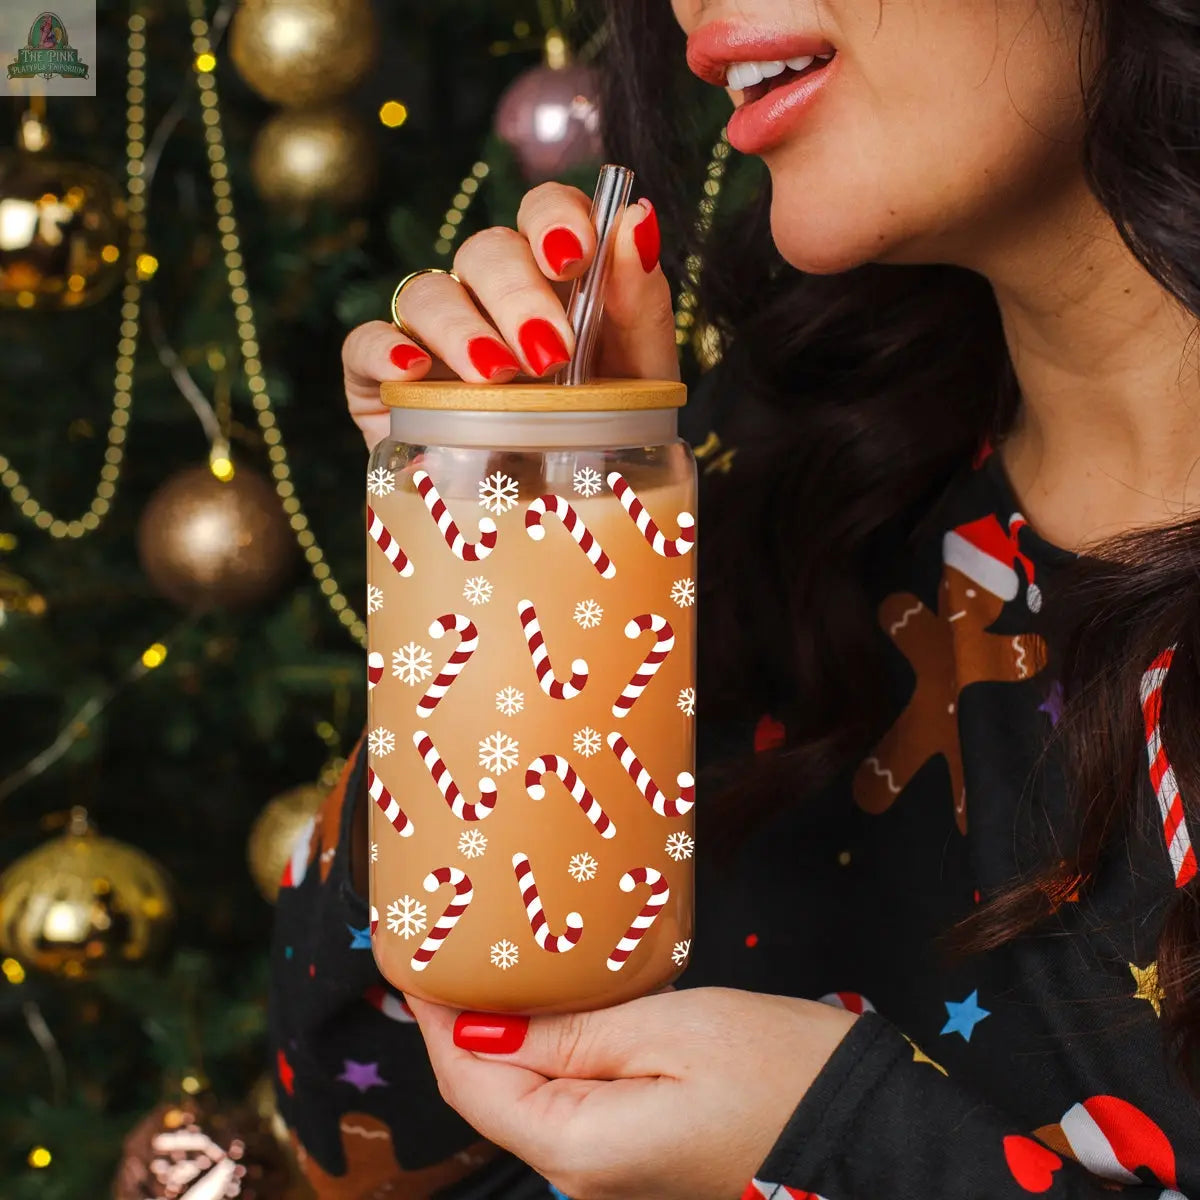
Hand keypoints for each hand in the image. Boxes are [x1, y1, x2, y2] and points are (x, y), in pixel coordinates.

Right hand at [342, 183, 679, 451]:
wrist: (562, 516)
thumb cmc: (603, 436)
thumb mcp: (640, 379)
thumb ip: (641, 303)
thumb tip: (637, 219)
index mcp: (553, 280)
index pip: (543, 212)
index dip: (553, 218)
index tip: (574, 257)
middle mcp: (489, 298)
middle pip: (486, 252)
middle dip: (517, 295)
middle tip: (550, 354)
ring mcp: (433, 337)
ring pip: (427, 292)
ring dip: (461, 328)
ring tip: (495, 377)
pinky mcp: (385, 382)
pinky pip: (364, 343)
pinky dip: (382, 348)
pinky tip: (411, 370)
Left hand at [405, 986, 858, 1199]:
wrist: (860, 1127)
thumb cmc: (775, 1068)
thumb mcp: (666, 1030)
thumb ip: (565, 1036)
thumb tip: (480, 1031)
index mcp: (579, 1147)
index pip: (473, 1082)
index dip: (437, 1020)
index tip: (417, 958)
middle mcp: (583, 1176)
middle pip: (492, 1095)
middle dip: (464, 1025)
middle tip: (452, 948)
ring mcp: (609, 1172)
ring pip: (527, 1098)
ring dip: (503, 1036)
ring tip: (492, 966)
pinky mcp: (634, 1156)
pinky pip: (566, 1103)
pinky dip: (544, 1055)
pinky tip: (548, 1010)